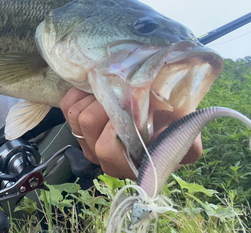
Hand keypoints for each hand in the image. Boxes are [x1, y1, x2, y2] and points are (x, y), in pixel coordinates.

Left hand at [60, 87, 202, 179]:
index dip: (118, 122)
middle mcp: (104, 158)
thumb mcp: (184, 130)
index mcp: (129, 163)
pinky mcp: (75, 126)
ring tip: (114, 89)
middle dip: (105, 102)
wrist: (159, 111)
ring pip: (76, 114)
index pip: (107, 147)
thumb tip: (174, 138)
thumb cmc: (172, 122)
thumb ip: (185, 139)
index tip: (134, 104)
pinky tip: (98, 90)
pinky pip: (68, 106)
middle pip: (88, 124)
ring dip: (94, 96)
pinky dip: (80, 93)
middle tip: (123, 90)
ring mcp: (87, 142)